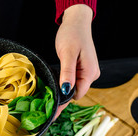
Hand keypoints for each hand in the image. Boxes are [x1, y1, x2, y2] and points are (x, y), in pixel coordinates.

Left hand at [54, 4, 99, 118]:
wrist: (76, 22)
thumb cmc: (72, 34)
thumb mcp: (67, 54)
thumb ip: (67, 73)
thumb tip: (66, 90)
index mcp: (90, 73)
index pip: (77, 95)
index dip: (63, 101)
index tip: (50, 111)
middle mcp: (92, 75)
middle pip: (75, 93)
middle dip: (62, 98)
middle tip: (45, 107)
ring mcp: (88, 72)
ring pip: (74, 88)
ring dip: (62, 91)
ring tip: (48, 98)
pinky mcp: (83, 69)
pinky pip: (73, 81)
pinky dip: (64, 84)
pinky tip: (56, 87)